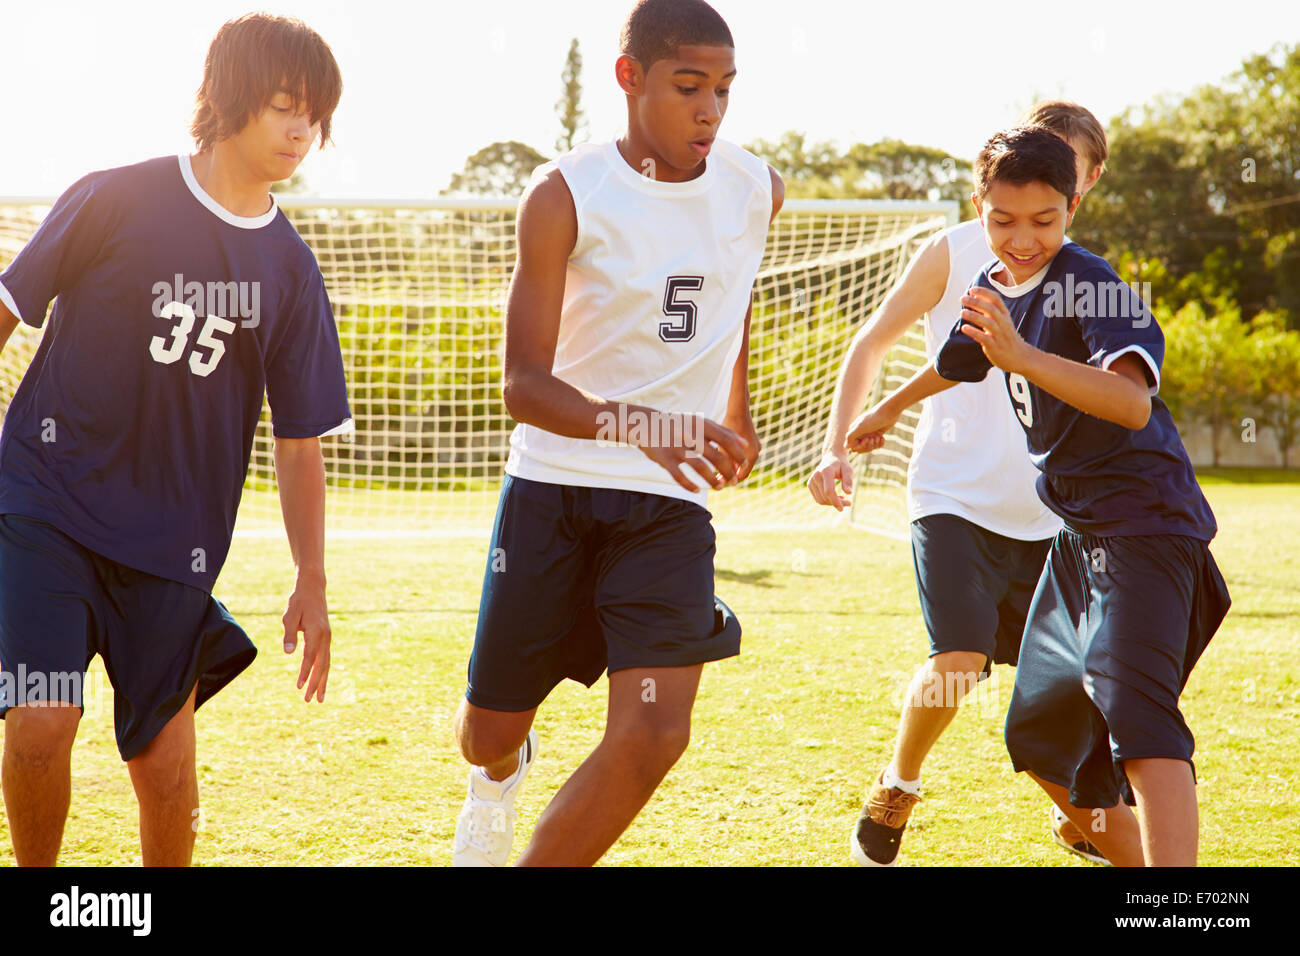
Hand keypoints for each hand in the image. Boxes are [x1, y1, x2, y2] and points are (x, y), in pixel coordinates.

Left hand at [282, 571, 330, 702]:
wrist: (313, 588)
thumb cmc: (299, 601)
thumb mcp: (289, 616)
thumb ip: (289, 634)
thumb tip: (288, 652)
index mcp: (316, 632)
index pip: (310, 657)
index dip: (305, 673)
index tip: (299, 687)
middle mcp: (325, 637)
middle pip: (322, 665)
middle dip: (316, 684)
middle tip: (310, 700)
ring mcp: (327, 638)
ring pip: (326, 664)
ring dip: (322, 681)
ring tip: (319, 698)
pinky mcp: (326, 638)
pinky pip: (326, 658)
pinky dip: (323, 671)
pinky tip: (320, 681)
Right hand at [634, 412, 748, 492]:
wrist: (646, 423)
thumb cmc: (679, 426)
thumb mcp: (699, 423)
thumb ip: (722, 432)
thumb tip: (745, 444)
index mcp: (701, 425)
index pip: (727, 441)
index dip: (738, 455)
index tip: (744, 465)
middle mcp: (690, 435)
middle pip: (717, 457)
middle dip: (729, 472)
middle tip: (734, 482)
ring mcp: (677, 447)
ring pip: (700, 468)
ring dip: (713, 481)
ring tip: (720, 487)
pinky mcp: (665, 458)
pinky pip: (679, 476)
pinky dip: (689, 485)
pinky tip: (696, 490)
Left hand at [720, 410, 760, 481]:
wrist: (738, 410)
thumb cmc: (730, 427)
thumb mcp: (725, 447)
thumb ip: (725, 464)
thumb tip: (721, 479)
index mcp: (752, 456)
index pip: (742, 476)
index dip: (730, 480)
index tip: (718, 480)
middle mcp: (756, 452)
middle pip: (743, 470)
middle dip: (731, 474)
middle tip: (717, 476)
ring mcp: (756, 446)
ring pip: (742, 462)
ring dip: (732, 466)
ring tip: (718, 467)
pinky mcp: (752, 440)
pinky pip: (743, 453)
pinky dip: (734, 457)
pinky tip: (723, 455)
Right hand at [807, 447, 854, 510]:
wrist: (831, 457)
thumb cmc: (842, 464)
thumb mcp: (848, 470)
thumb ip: (848, 481)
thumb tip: (849, 493)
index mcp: (826, 471)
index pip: (829, 491)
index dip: (836, 501)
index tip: (843, 508)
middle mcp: (816, 476)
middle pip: (825, 497)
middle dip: (837, 503)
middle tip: (848, 503)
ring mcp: (811, 480)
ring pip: (821, 500)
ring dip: (832, 503)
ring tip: (843, 499)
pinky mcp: (810, 484)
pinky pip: (818, 499)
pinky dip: (827, 501)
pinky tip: (835, 497)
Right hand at [845, 402, 898, 452]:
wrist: (888, 412)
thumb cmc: (873, 419)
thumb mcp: (860, 427)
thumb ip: (851, 436)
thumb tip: (845, 447)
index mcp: (854, 431)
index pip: (853, 446)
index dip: (860, 446)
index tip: (866, 439)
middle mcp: (860, 434)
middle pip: (861, 449)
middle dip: (868, 446)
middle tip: (873, 439)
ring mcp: (869, 435)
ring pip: (869, 448)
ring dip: (874, 444)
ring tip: (878, 437)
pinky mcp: (877, 435)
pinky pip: (877, 445)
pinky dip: (880, 443)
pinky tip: (882, 437)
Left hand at [959, 287, 1033, 373]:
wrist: (1019, 357)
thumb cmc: (1005, 337)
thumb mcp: (1000, 321)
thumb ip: (988, 311)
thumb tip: (973, 298)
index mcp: (1004, 315)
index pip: (996, 299)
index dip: (984, 293)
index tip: (972, 289)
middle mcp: (1003, 323)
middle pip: (991, 309)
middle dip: (977, 302)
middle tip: (962, 298)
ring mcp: (1000, 335)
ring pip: (988, 323)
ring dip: (975, 316)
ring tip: (962, 312)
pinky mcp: (995, 347)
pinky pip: (985, 338)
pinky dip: (974, 332)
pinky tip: (964, 328)